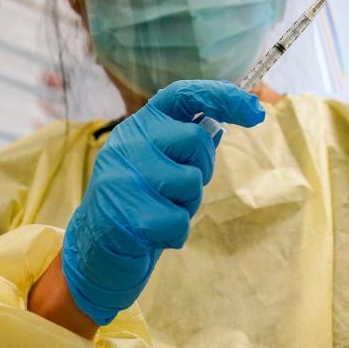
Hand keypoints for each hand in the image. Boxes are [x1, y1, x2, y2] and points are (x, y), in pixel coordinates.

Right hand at [61, 80, 264, 324]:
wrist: (93, 254)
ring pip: (190, 182)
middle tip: (177, 190)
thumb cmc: (138, 204)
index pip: (183, 94)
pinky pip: (178, 221)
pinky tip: (151, 235)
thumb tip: (223, 121)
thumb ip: (186, 144)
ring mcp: (122, 176)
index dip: (223, 95)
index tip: (255, 109)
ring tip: (159, 212)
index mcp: (140, 125)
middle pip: (196, 140)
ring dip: (186, 206)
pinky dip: (174, 235)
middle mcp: (128, 142)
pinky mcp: (124, 214)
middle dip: (201, 170)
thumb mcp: (160, 166)